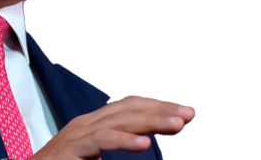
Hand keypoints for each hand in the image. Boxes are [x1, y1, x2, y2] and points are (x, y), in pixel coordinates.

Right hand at [31, 95, 193, 158]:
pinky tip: (143, 143)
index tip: (184, 113)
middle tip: (189, 114)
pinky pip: (100, 141)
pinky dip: (122, 140)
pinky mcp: (71, 149)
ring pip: (118, 121)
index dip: (155, 106)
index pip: (128, 106)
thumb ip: (111, 149)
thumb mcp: (92, 159)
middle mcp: (86, 123)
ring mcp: (78, 134)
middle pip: (127, 108)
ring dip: (150, 121)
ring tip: (177, 125)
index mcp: (93, 124)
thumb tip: (140, 144)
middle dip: (160, 110)